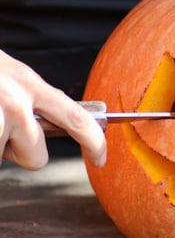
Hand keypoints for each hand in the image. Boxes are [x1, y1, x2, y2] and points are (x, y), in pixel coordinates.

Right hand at [0, 50, 106, 168]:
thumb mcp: (8, 77)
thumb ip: (33, 101)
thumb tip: (53, 130)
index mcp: (29, 84)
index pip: (76, 118)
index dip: (94, 142)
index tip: (102, 158)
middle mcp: (16, 102)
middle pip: (37, 158)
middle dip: (19, 153)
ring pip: (2, 159)